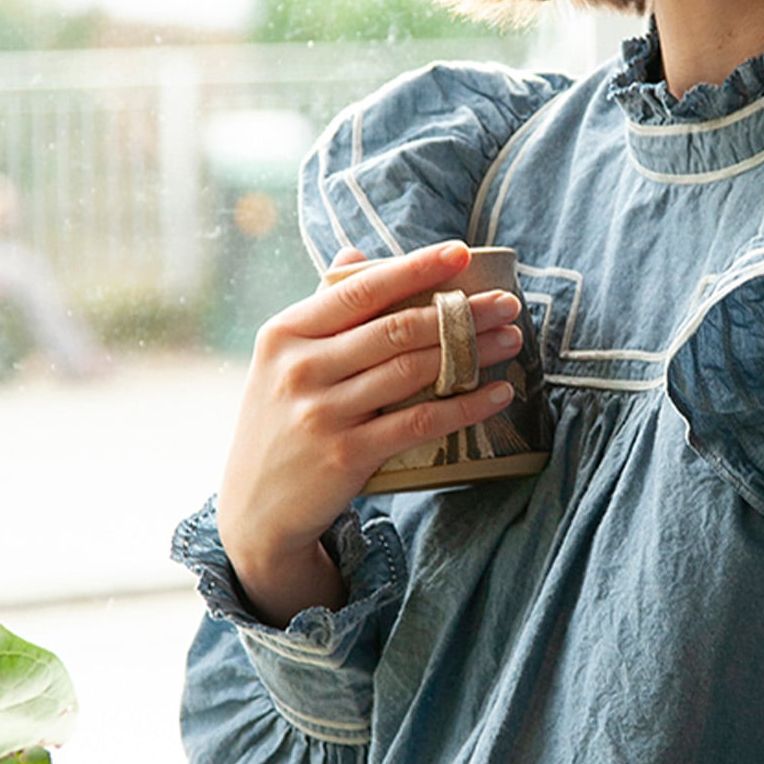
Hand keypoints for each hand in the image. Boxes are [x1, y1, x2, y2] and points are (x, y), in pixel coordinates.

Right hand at [216, 240, 524, 626]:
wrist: (253, 509)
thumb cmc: (279, 420)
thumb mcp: (282, 359)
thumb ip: (321, 307)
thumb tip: (355, 254)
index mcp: (286, 332)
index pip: (362, 288)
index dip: (416, 267)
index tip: (461, 253)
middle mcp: (300, 368)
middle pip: (398, 328)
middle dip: (462, 311)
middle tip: (507, 302)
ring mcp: (322, 413)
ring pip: (414, 370)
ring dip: (472, 352)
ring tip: (511, 339)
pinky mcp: (346, 456)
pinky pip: (420, 422)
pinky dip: (465, 406)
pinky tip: (496, 393)